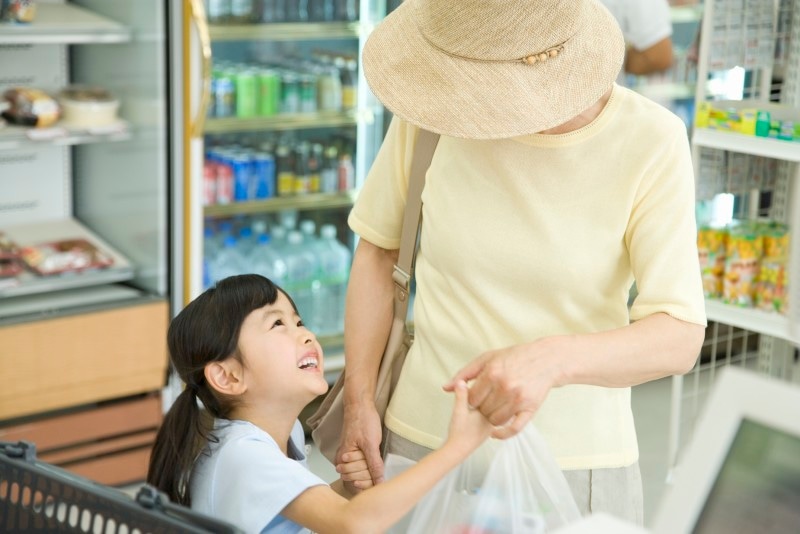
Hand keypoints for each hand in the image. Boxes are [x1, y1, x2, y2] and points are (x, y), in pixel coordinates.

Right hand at [336, 400, 384, 492]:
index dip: (368, 482)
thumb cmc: (363, 421)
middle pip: (358, 481)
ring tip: (373, 454)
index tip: (377, 474)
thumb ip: (374, 465)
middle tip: (374, 457)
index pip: (354, 484)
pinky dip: (371, 465)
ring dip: (370, 469)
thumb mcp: (371, 443)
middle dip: (370, 474)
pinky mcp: (355, 455)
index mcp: (343, 461)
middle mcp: (343, 462)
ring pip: (362, 475)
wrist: (361, 406)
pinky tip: (374, 456)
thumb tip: (379, 482)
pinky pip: (363, 468)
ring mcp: (348, 459)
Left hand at [443, 339, 562, 438]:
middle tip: (489, 402)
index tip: (479, 397)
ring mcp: (518, 399)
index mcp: (492, 373)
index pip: (472, 399)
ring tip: (496, 409)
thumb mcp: (487, 359)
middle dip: (482, 408)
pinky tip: (496, 432)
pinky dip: (502, 434)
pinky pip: (513, 429)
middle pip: (482, 410)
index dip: (473, 400)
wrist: (545, 360)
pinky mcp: (530, 408)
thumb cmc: (514, 357)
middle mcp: (504, 386)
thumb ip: (465, 373)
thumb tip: (445, 388)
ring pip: (495, 421)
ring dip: (492, 418)